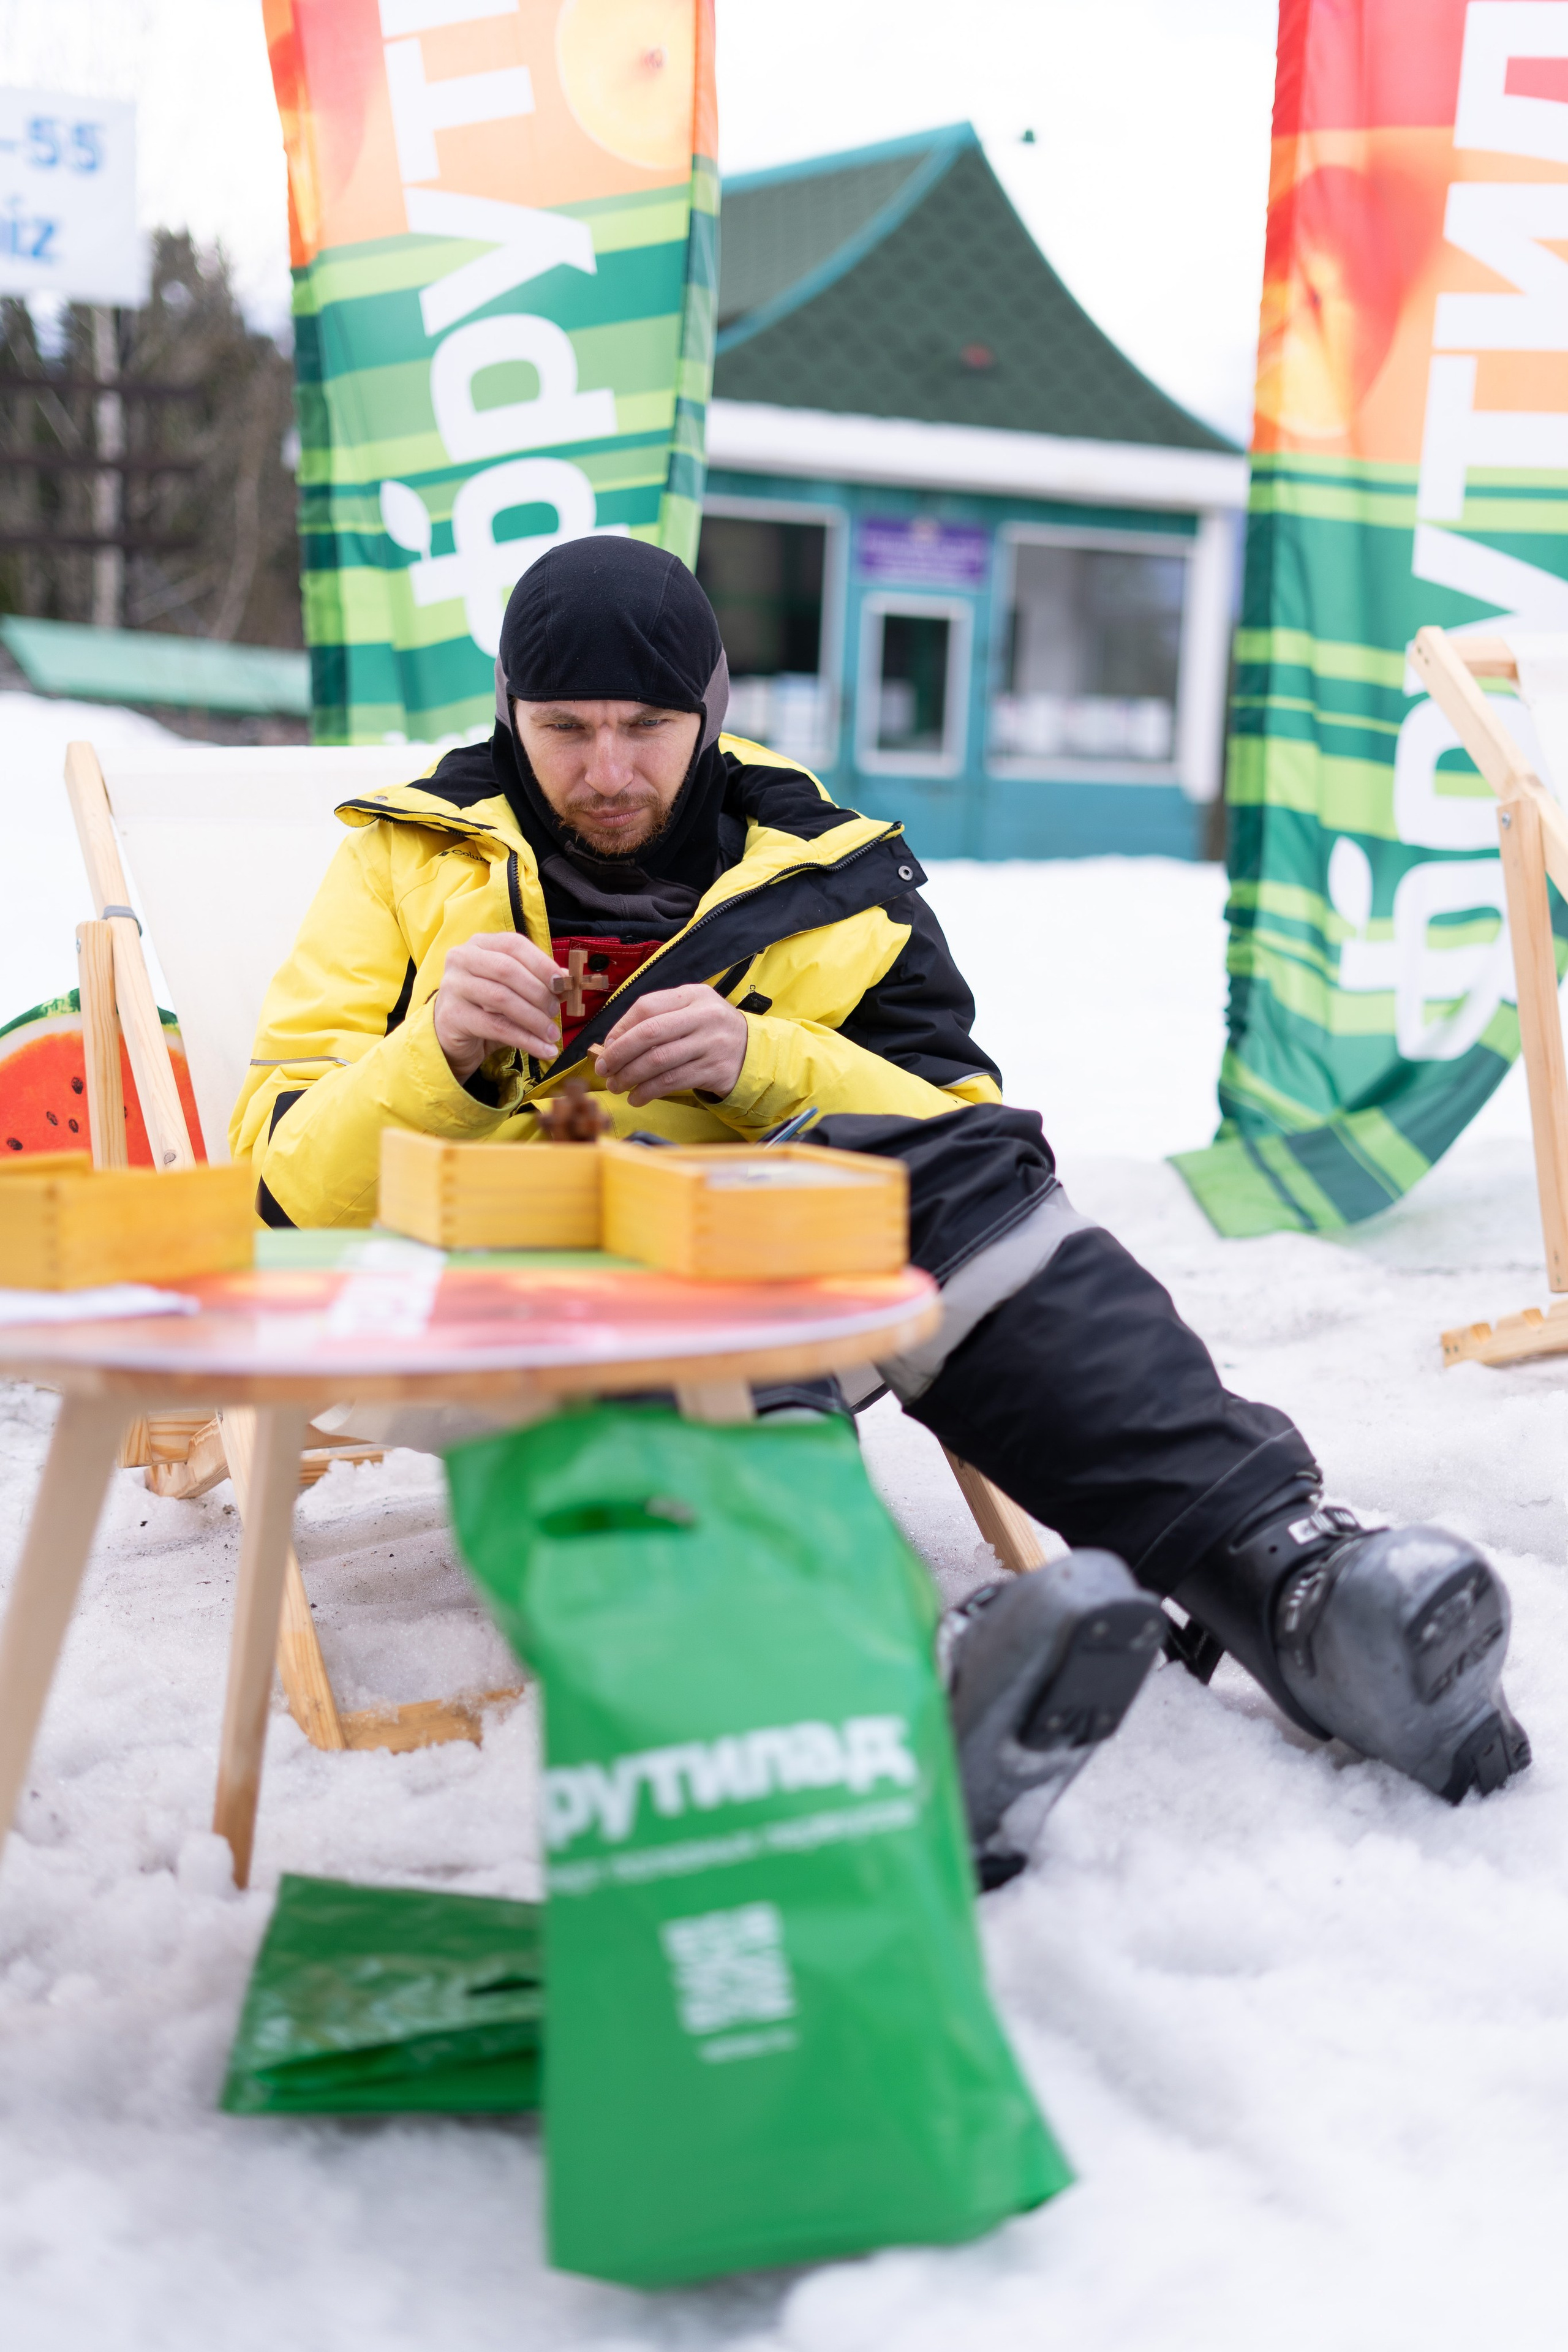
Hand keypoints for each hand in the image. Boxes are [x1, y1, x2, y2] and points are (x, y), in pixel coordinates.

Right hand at [433, 932, 568, 1081]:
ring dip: (534, 1019)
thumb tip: (567, 979)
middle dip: (538, 992)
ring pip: (502, 998)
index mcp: (479, 944)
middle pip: (508, 970)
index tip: (563, 983)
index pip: (514, 945)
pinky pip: (495, 1027)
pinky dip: (525, 1039)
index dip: (542, 963)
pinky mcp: (452, 1015)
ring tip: (552, 1034)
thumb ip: (538, 982)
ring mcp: (453, 985)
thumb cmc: (486, 1007)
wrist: (452, 1035)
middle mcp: (462, 958)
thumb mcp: (513, 991)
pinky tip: (544, 1049)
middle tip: (555, 1012)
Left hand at [592, 985, 748, 1107]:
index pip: (647, 1007)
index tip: (607, 1046)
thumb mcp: (690, 1010)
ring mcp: (711, 1044)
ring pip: (659, 1061)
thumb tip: (613, 1042)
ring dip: (630, 1077)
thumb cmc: (709, 1030)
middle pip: (649, 1034)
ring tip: (616, 1086)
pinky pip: (672, 1082)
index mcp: (692, 995)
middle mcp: (703, 1017)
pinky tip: (637, 1097)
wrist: (753, 1051)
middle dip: (619, 1054)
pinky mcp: (714, 1070)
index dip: (620, 1028)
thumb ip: (656, 1018)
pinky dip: (649, 1091)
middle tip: (604, 1069)